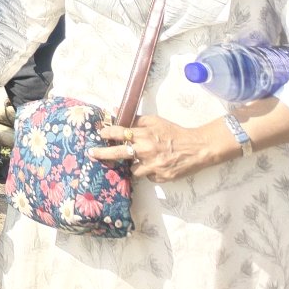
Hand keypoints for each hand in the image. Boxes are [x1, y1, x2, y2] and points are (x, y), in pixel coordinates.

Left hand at [90, 115, 231, 180]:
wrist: (197, 148)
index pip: (119, 133)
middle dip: (103, 154)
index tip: (99, 134)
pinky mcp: (161, 177)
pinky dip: (149, 171)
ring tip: (141, 160)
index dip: (107, 133)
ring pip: (133, 169)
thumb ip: (134, 118)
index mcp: (144, 134)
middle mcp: (146, 150)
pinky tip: (156, 165)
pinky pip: (148, 176)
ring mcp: (153, 166)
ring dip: (134, 165)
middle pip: (119, 153)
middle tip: (92, 154)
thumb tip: (114, 110)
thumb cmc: (174, 132)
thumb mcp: (155, 121)